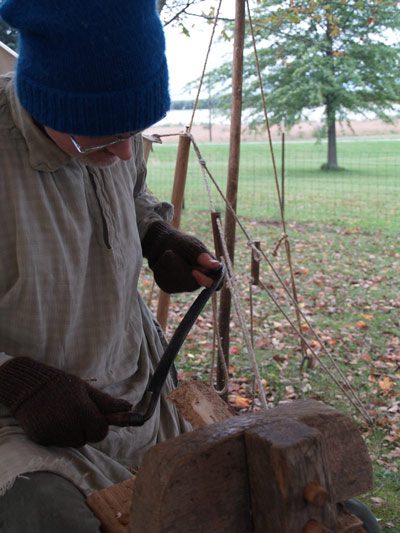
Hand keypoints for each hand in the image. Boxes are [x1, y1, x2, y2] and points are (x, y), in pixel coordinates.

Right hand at [0, 357, 131, 446]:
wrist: (28, 385)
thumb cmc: (61, 385)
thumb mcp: (86, 390)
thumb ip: (107, 402)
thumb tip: (129, 407)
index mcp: (82, 411)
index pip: (101, 432)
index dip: (99, 425)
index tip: (93, 416)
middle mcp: (68, 424)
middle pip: (86, 439)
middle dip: (85, 429)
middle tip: (75, 412)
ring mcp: (53, 433)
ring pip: (72, 443)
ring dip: (71, 433)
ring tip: (62, 414)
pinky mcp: (40, 438)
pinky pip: (57, 444)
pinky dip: (57, 435)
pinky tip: (51, 420)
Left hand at [142, 220, 220, 292]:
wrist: (157, 242)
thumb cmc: (178, 241)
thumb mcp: (189, 244)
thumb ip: (200, 255)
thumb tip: (216, 265)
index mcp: (209, 268)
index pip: (217, 283)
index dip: (207, 281)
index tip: (194, 272)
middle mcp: (199, 279)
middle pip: (193, 285)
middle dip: (180, 269)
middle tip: (170, 253)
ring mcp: (184, 285)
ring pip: (178, 285)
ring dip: (169, 267)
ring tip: (166, 255)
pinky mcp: (171, 287)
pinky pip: (166, 284)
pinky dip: (161, 271)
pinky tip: (161, 263)